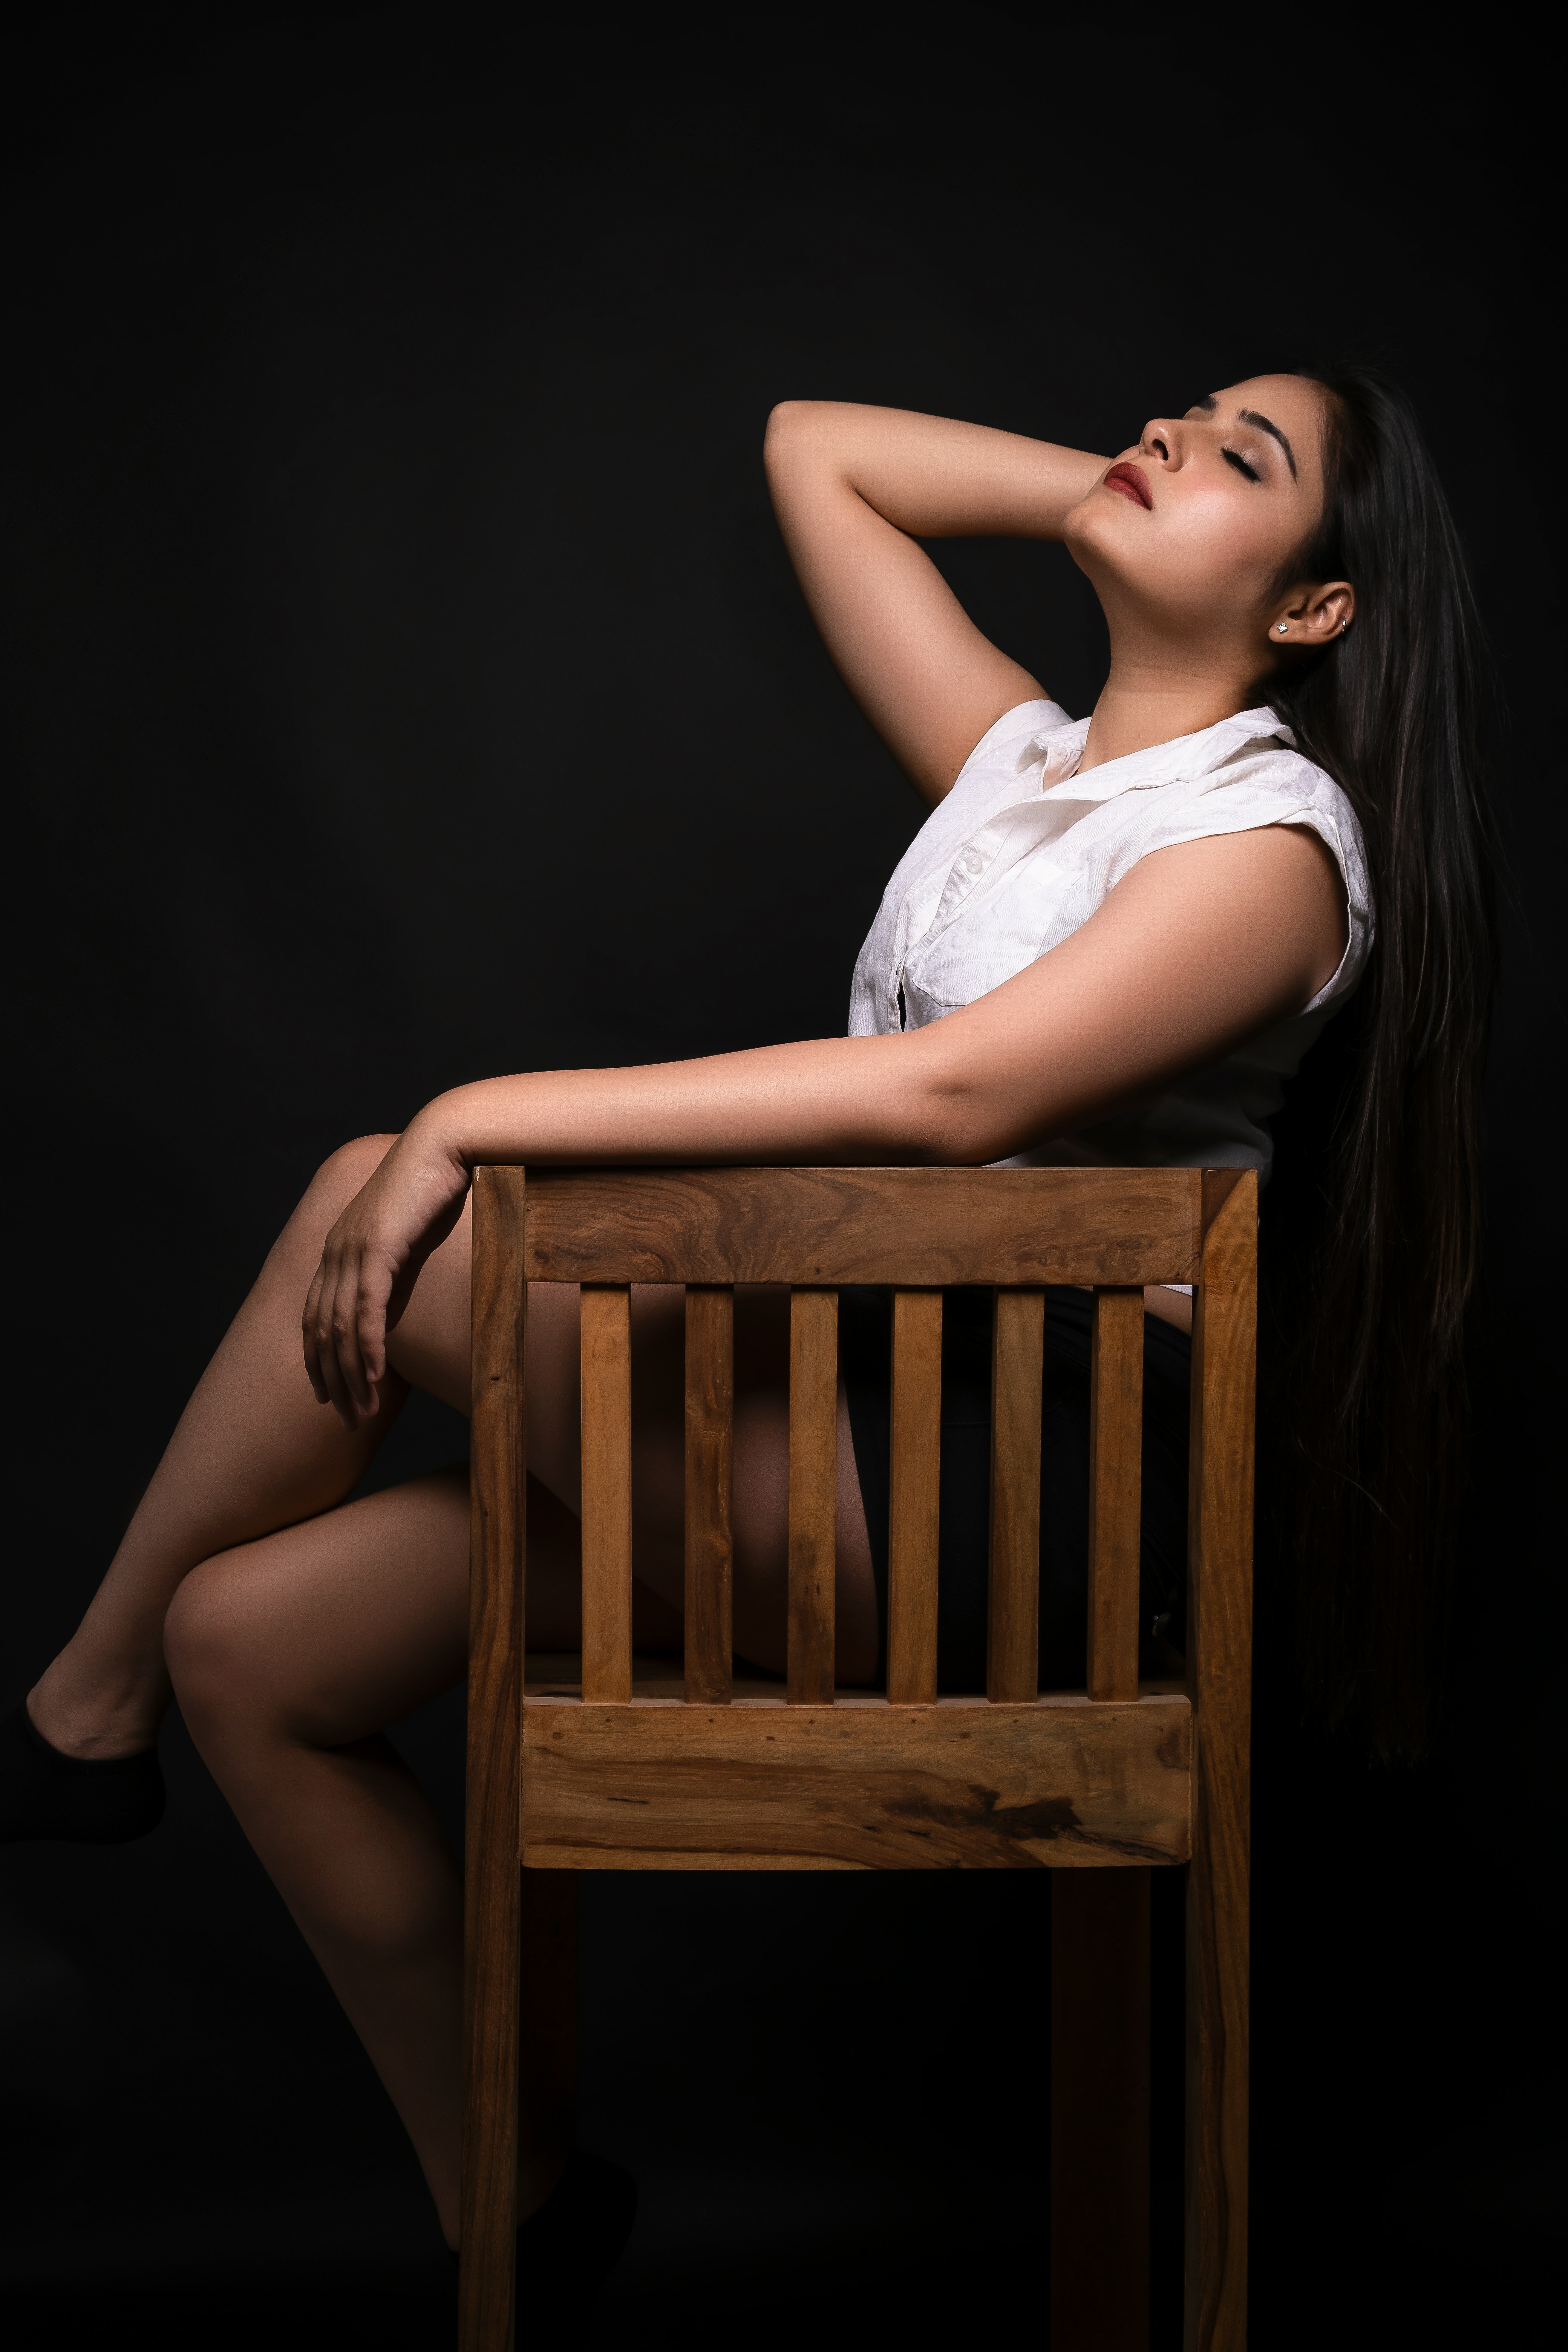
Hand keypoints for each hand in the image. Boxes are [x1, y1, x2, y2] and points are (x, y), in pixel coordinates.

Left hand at [302, 1118, 470, 1427]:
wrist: (446, 1143)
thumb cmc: (435, 1186)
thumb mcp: (409, 1238)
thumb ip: (394, 1271)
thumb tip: (391, 1309)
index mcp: (339, 1248)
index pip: (316, 1315)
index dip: (317, 1360)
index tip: (327, 1395)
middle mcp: (336, 1251)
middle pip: (321, 1330)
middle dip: (330, 1380)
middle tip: (345, 1421)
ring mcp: (353, 1249)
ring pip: (341, 1327)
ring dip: (350, 1376)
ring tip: (360, 1414)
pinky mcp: (378, 1248)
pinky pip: (367, 1309)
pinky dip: (367, 1347)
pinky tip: (373, 1377)